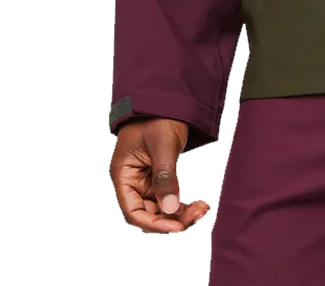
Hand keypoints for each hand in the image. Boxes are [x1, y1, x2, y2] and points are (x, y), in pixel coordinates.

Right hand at [110, 117, 211, 234]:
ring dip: (178, 211)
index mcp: (123, 175)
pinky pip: (166, 196)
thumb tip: (170, 208)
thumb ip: (165, 176)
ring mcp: (145, 179)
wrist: (166, 98)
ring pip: (159, 207)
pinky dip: (180, 202)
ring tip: (200, 208)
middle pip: (148, 212)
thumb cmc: (156, 116)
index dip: (154, 223)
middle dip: (172, 217)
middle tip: (197, 214)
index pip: (133, 211)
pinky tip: (196, 202)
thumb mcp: (162, 145)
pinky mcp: (158, 175)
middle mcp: (132, 180)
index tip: (176, 227)